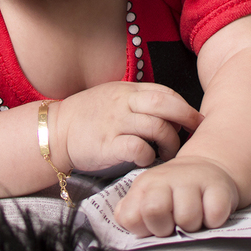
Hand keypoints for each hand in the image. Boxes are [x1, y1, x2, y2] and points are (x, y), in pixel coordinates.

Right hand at [52, 83, 203, 174]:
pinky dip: (148, 155)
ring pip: (156, 127)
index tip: (194, 120)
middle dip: (186, 117)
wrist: (55, 130)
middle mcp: (124, 103)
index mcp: (128, 91)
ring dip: (170, 142)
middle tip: (195, 132)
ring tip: (168, 153)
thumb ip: (139, 101)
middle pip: (165, 104)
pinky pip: (137, 147)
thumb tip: (170, 113)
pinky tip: (146, 160)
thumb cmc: (88, 117)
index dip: (184, 106)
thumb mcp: (114, 97)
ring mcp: (116, 123)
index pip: (165, 92)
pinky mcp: (107, 144)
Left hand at [113, 156, 239, 236]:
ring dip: (193, 226)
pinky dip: (214, 221)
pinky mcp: (219, 187)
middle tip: (174, 224)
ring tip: (194, 217)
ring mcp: (193, 179)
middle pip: (154, 211)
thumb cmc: (174, 193)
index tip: (154, 225)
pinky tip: (210, 212)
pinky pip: (214, 217)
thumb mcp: (147, 198)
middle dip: (165, 228)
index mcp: (144, 185)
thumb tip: (126, 220)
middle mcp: (165, 178)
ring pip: (187, 219)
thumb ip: (131, 213)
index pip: (130, 217)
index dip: (143, 229)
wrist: (207, 170)